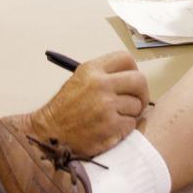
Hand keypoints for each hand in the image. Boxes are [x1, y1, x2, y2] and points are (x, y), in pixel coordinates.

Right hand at [26, 52, 148, 156]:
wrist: (50, 133)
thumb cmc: (64, 108)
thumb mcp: (79, 80)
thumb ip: (103, 75)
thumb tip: (129, 78)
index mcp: (92, 70)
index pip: (125, 59)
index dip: (133, 70)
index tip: (131, 81)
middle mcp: (101, 84)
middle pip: (139, 81)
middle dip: (142, 92)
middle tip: (137, 101)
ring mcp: (107, 106)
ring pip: (137, 106)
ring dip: (130, 113)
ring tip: (116, 117)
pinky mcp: (111, 127)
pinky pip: (131, 124)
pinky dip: (124, 128)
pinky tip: (111, 129)